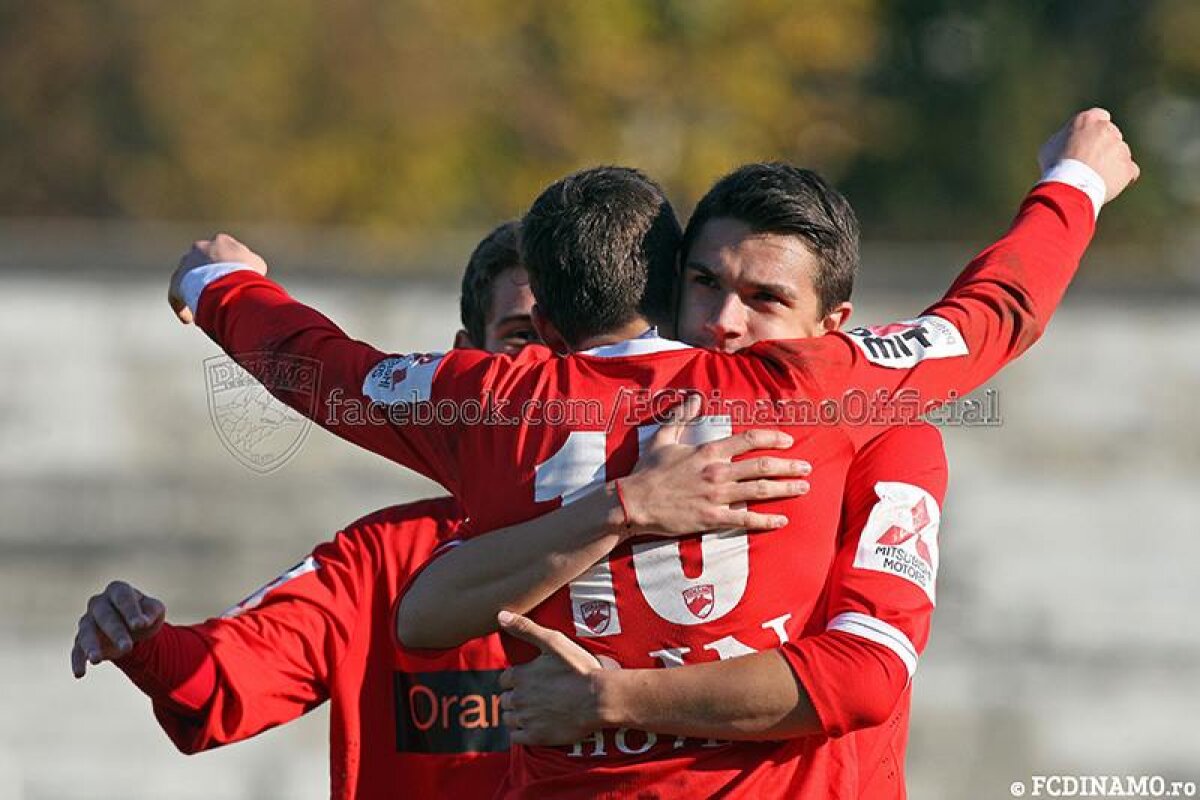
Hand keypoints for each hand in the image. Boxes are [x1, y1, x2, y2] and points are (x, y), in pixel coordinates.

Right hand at [71, 581, 166, 678]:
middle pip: (105, 616)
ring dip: (91, 646)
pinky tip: (80, 673)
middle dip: (116, 632)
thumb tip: (143, 622)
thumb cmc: (144, 614)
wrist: (134, 628)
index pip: (123, 598)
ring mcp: (88, 621)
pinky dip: (78, 661)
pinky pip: (76, 649)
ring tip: (96, 660)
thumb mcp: (155, 610)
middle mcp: (99, 603)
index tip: (140, 625)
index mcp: (118, 590)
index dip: (130, 611)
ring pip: (87, 632)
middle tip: (127, 647)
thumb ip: (152, 612)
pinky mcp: (82, 639)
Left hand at [168, 232, 268, 323]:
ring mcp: (186, 263)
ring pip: (188, 279)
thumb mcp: (256, 264)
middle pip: (204, 264)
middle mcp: (201, 248)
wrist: (229, 280)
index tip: (234, 280)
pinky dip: (182, 307)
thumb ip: (251, 263)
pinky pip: (176, 295)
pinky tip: (188, 319)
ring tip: (205, 308)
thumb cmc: (246, 272)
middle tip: (219, 294)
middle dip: (210, 277)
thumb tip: (250, 271)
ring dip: (196, 292)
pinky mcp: (176, 281)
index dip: (230, 267)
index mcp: (222, 241)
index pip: (225, 252)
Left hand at [497, 610, 605, 745]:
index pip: (505, 679)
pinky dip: (521, 733)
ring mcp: (527, 718)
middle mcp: (519, 698)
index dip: (516, 679)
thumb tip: (500, 614)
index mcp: (521, 675)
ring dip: (517, 715)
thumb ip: (525, 628)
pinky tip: (533, 726)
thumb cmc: (579, 669)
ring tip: (533, 711)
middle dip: (516, 697)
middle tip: (534, 695)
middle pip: (505, 699)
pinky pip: (516, 738)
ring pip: (509, 719)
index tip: (529, 680)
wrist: (599, 699)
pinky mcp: (536, 736)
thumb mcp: (554, 642)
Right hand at [618, 394, 810, 535]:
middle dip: (789, 465)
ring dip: (785, 489)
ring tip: (804, 487)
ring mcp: (717, 496)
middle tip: (807, 467)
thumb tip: (693, 398)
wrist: (634, 502)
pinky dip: (767, 521)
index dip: (772, 438)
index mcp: (708, 451)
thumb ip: (681, 417)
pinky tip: (782, 520)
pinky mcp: (712, 518)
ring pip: (760, 491)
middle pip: (762, 466)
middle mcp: (717, 472)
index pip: (749, 440)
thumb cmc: (648, 471)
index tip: (788, 440)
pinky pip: (745, 519)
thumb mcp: (663, 439)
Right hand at [1039, 108, 1139, 203]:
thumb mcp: (1050, 146)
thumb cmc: (1056, 166)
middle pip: (1112, 135)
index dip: (1093, 129)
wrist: (1071, 186)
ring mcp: (1120, 148)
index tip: (1087, 140)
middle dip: (1103, 146)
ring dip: (1112, 162)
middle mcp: (1108, 130)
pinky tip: (1110, 183)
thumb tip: (1068, 142)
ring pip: (1120, 153)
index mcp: (1088, 119)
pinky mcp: (1128, 166)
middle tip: (1089, 162)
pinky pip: (1130, 171)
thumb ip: (1065, 139)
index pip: (1099, 116)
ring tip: (1094, 178)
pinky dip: (1123, 176)